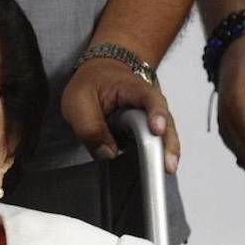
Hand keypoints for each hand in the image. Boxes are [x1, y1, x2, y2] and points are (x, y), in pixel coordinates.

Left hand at [61, 57, 179, 172]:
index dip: (155, 113)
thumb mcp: (78, 101)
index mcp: (132, 88)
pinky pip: (154, 145)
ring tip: (165, 170)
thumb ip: (90, 128)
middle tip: (166, 164)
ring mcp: (150, 118)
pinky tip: (156, 170)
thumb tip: (107, 154)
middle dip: (167, 143)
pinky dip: (156, 157)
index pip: (149, 98)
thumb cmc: (91, 83)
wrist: (100, 74)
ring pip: (163, 137)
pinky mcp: (145, 133)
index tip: (156, 129)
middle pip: (165, 122)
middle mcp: (148, 103)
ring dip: (164, 154)